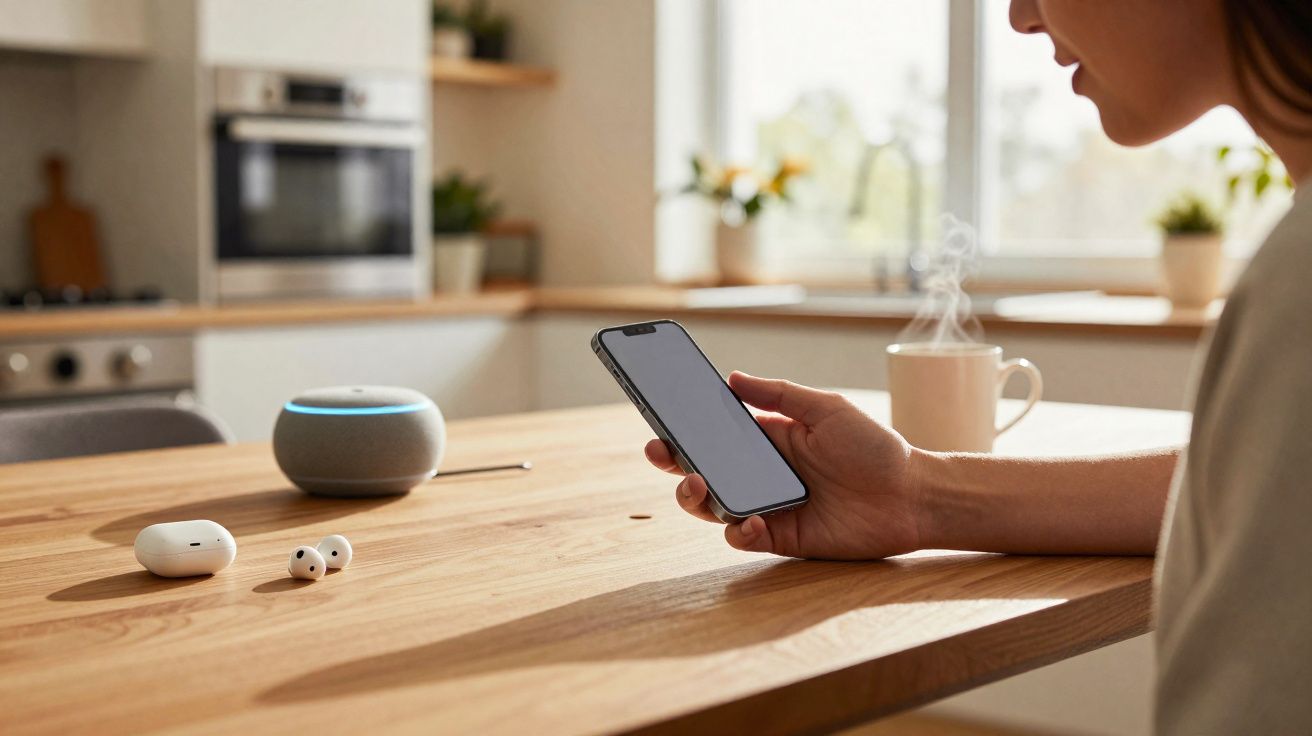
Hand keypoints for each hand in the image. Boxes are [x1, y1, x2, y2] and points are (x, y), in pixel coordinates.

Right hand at [645, 372, 925, 559]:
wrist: (912, 497)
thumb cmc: (875, 449)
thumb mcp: (827, 409)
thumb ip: (778, 394)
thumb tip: (732, 377)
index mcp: (768, 439)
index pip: (715, 433)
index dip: (684, 427)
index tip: (661, 417)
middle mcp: (761, 474)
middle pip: (703, 469)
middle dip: (674, 461)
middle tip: (661, 451)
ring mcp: (768, 507)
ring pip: (714, 506)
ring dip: (695, 496)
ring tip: (697, 484)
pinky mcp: (781, 538)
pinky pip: (743, 538)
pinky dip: (738, 530)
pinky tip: (748, 520)